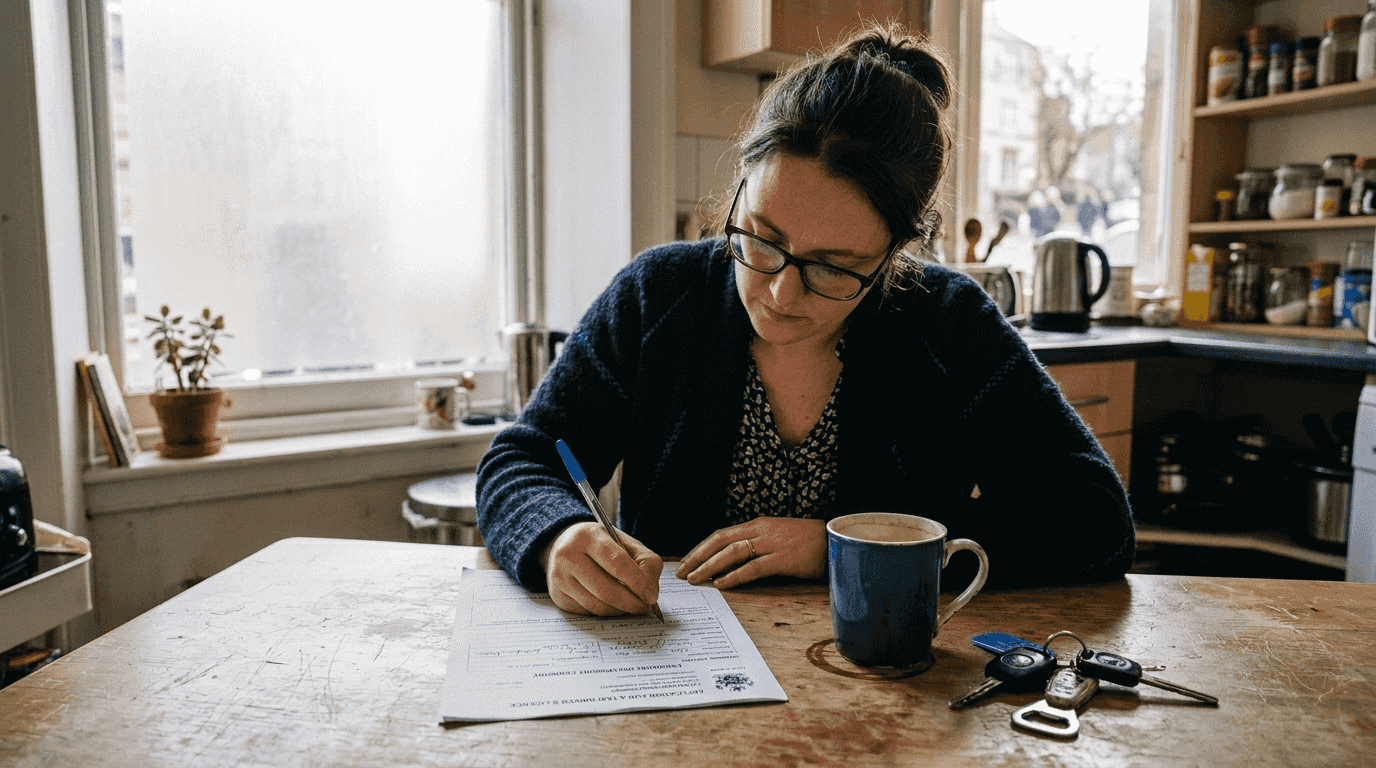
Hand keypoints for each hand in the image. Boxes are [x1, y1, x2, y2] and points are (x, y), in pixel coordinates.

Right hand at [540, 522, 663, 615]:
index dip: (638, 582)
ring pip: (598, 605)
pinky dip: (607, 611)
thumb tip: (650, 591)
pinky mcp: (558, 596)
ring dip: (620, 610)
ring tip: (631, 604)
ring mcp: (560, 577)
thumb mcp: (624, 542)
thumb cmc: (600, 544)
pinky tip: (612, 603)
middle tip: (645, 606)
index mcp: (588, 536)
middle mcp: (568, 555)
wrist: (564, 545)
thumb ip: (645, 561)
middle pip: (606, 589)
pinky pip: (589, 612)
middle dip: (632, 603)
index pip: (617, 562)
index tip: (651, 595)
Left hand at [675, 517, 825, 588]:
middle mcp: (761, 531)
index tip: (686, 561)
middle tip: (681, 572)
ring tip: (695, 579)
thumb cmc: (808, 543)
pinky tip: (721, 583)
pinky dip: (735, 576)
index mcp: (758, 525)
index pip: (721, 534)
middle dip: (697, 556)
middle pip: (720, 541)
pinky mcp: (784, 558)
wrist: (837, 540)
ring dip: (710, 566)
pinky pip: (753, 567)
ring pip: (732, 552)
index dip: (701, 548)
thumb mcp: (777, 539)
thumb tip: (731, 563)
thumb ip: (756, 546)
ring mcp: (772, 543)